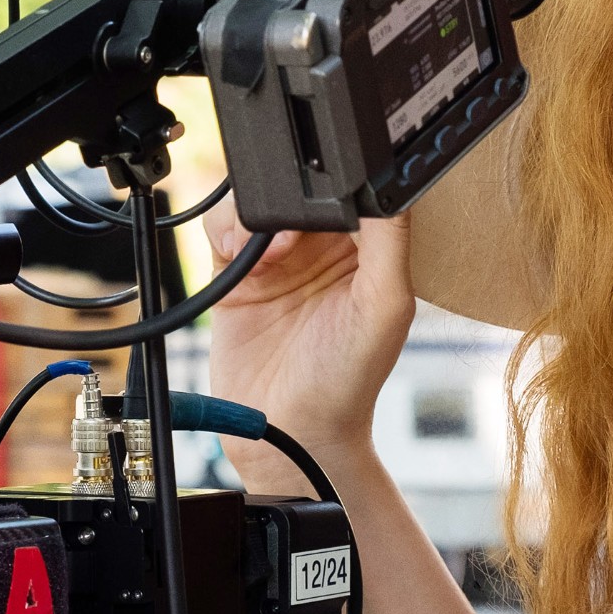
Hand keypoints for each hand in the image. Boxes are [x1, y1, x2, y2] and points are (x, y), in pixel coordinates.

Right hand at [200, 204, 412, 480]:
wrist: (292, 430)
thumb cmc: (349, 381)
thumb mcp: (387, 306)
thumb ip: (390, 241)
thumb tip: (383, 186)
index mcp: (366, 249)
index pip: (351, 190)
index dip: (336, 184)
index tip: (326, 202)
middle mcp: (321, 248)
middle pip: (297, 187)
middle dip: (288, 200)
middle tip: (291, 232)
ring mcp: (275, 259)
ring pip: (256, 201)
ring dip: (254, 215)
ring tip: (265, 253)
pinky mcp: (235, 273)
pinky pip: (222, 228)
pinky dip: (224, 230)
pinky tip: (239, 258)